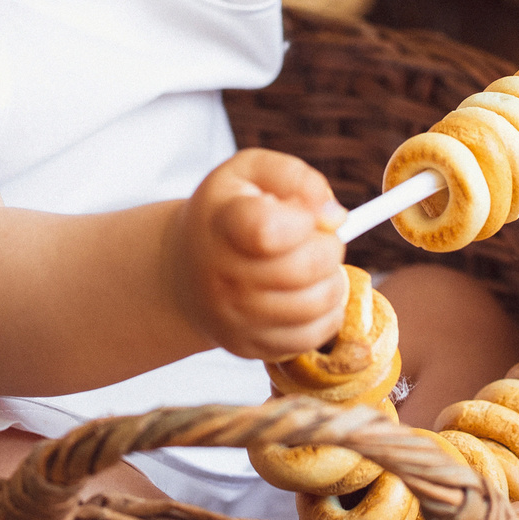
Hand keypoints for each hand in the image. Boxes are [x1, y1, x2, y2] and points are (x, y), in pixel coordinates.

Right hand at [165, 148, 349, 359]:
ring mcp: (234, 317)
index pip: (268, 230)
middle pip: (305, 268)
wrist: (184, 270)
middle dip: (329, 247)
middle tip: (320, 239)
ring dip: (332, 280)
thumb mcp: (250, 173)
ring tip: (316, 266)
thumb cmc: (227, 212)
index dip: (304, 220)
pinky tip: (311, 293)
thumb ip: (294, 177)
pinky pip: (311, 337)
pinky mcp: (248, 346)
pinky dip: (326, 314)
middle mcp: (223, 275)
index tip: (307, 214)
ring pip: (317, 304)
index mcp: (223, 222)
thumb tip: (334, 215)